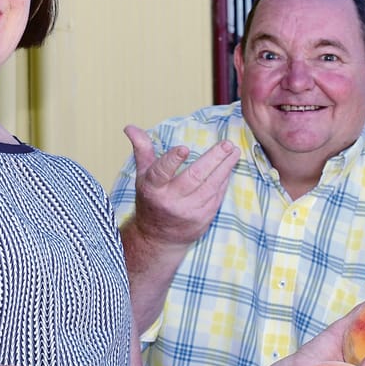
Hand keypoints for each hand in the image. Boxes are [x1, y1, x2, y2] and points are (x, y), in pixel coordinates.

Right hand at [123, 125, 237, 248]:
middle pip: (194, 177)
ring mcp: (187, 211)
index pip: (160, 172)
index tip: (184, 148)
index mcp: (152, 188)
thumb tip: (129, 127)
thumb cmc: (151, 200)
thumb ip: (142, 150)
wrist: (157, 238)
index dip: (171, 160)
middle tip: (227, 144)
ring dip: (225, 168)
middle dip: (213, 159)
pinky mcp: (201, 219)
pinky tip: (229, 169)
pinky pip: (216, 197)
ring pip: (210, 187)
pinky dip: (224, 181)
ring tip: (234, 152)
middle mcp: (169, 201)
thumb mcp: (142, 176)